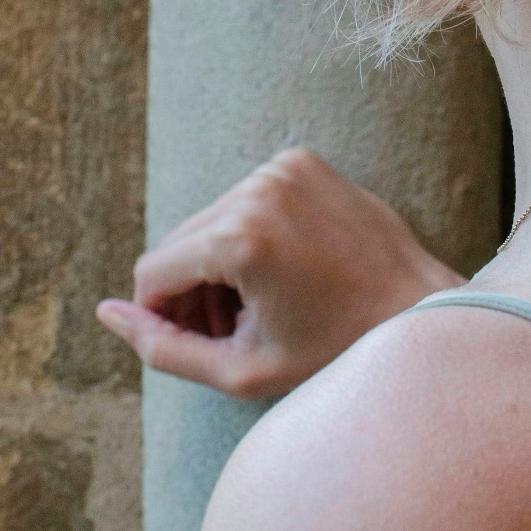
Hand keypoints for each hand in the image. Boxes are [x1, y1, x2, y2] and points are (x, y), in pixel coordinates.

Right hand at [96, 149, 461, 399]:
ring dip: (219, 263)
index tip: (206, 344)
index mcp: (240, 237)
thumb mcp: (243, 370)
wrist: (423, 311)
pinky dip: (250, 234)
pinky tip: (285, 271)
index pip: (152, 273)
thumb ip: (163, 347)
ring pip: (209, 221)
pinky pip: (245, 200)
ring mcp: (282, 166)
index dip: (165, 317)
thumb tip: (106, 313)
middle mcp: (256, 188)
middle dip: (192, 290)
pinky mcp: (302, 160)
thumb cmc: (337, 353)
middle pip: (178, 243)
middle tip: (237, 331)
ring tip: (263, 304)